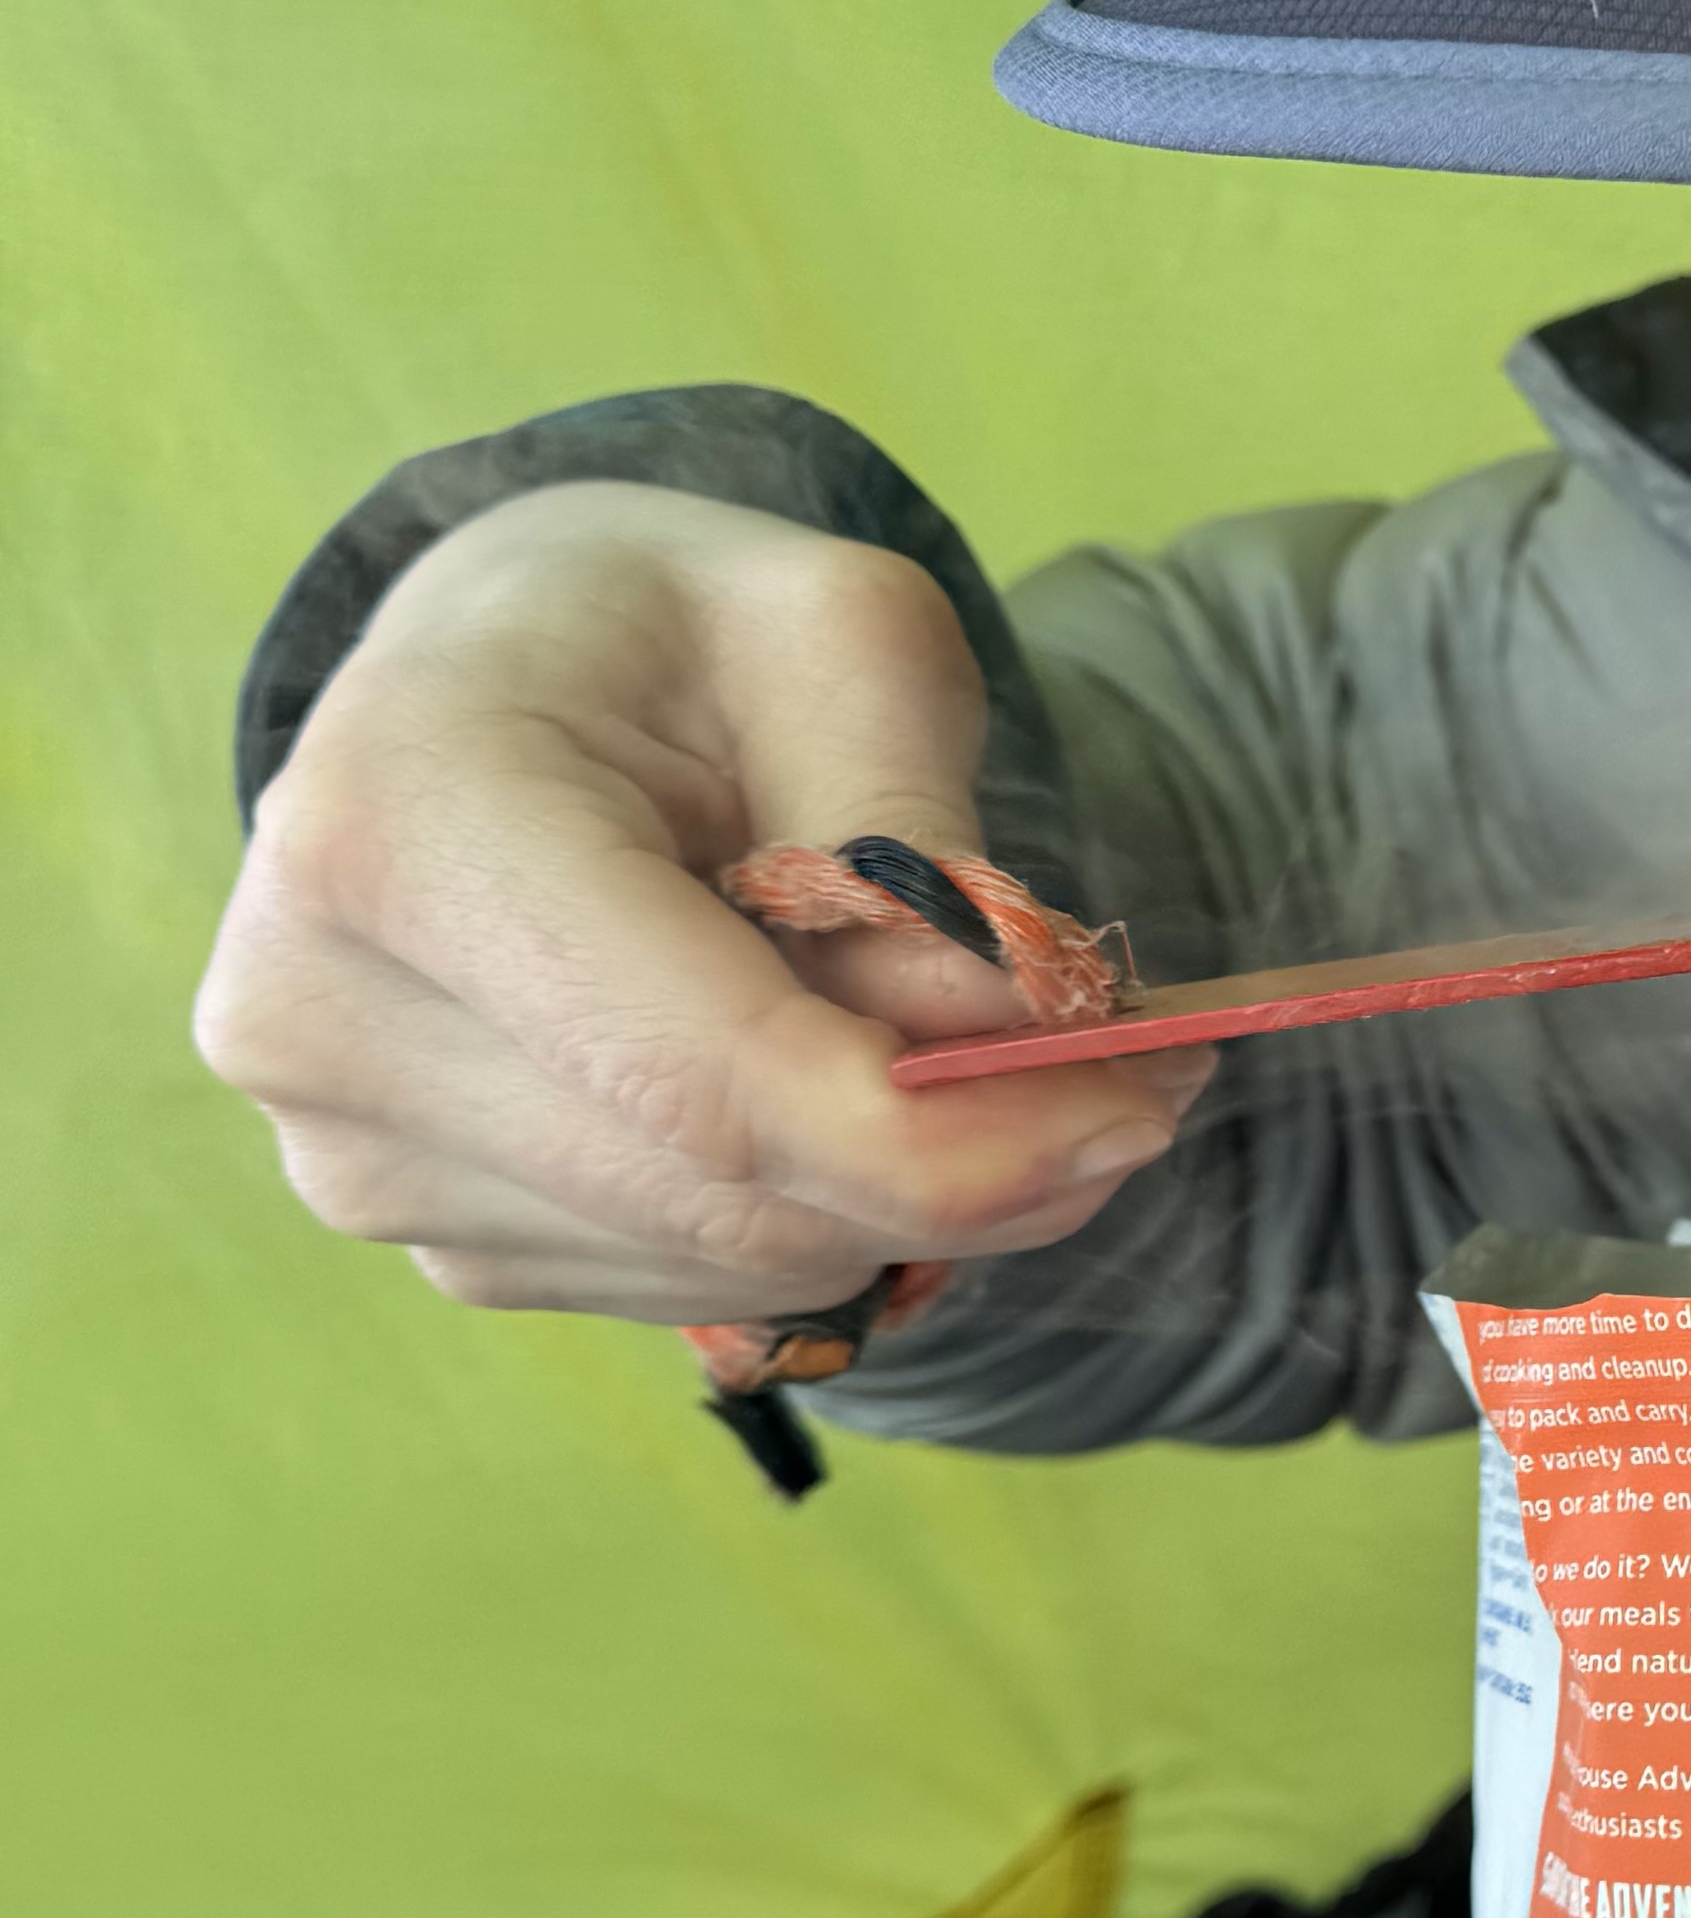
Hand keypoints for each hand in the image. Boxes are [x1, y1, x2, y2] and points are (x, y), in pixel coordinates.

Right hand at [195, 483, 1197, 1324]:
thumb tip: (1006, 1049)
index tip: (1142, 1101)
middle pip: (728, 1193)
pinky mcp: (416, 1231)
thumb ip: (919, 844)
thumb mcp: (839, 638)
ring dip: (899, 1189)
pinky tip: (812, 1078)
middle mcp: (322, 1009)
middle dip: (971, 1162)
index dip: (945, 1135)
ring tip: (955, 1033)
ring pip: (730, 1260)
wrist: (501, 677)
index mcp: (399, 822)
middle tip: (1131, 1073)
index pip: (701, 1074)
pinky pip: (688, 1284)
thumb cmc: (673, 633)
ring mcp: (349, 1147)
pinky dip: (810, 1208)